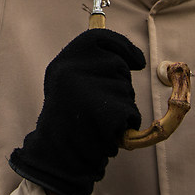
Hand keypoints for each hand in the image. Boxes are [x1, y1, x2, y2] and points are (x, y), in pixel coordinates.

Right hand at [9, 29, 144, 194]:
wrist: (57, 157)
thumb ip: (90, 65)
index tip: (137, 60)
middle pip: (118, 66)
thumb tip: (126, 55)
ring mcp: (89, 91)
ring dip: (121, 106)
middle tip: (100, 104)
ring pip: (127, 92)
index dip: (123, 46)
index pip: (100, 37)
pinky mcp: (105, 113)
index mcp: (63, 62)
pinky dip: (126, 124)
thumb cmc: (68, 120)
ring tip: (98, 119)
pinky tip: (107, 131)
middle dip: (119, 85)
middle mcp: (73, 72)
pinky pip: (131, 112)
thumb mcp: (68, 84)